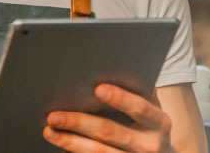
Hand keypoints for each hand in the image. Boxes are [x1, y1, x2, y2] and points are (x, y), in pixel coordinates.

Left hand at [43, 84, 173, 152]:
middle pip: (110, 132)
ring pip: (98, 152)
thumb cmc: (150, 125)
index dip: (120, 98)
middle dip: (79, 122)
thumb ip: (139, 89)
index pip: (139, 108)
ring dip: (70, 141)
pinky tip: (60, 144)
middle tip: (54, 115)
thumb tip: (111, 66)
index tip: (98, 88)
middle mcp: (150, 146)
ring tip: (49, 130)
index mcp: (160, 123)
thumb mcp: (153, 109)